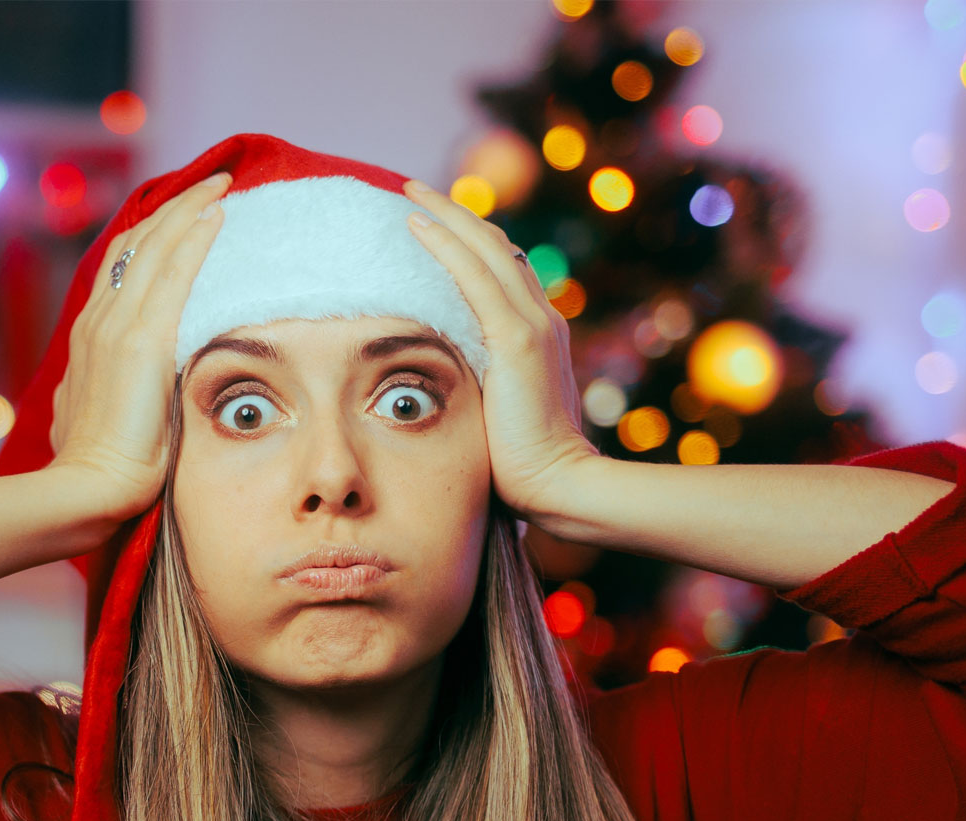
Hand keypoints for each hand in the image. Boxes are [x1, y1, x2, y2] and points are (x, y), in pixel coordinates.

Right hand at [46, 171, 231, 524]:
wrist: (88, 488)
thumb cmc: (100, 466)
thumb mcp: (94, 414)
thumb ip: (104, 389)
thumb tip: (112, 388)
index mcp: (89, 337)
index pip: (121, 267)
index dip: (152, 235)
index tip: (182, 216)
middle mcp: (98, 321)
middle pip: (137, 244)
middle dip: (175, 209)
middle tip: (212, 184)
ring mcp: (118, 327)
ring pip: (154, 247)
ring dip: (190, 209)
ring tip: (221, 185)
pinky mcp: (143, 341)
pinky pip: (173, 272)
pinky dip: (194, 237)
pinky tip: (218, 215)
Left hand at [401, 179, 599, 521]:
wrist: (557, 485)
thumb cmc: (519, 464)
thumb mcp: (495, 411)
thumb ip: (478, 384)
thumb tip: (439, 383)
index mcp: (537, 333)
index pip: (501, 271)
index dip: (468, 242)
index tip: (433, 224)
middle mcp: (541, 318)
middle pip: (495, 247)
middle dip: (455, 215)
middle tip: (414, 191)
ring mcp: (533, 324)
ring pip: (485, 250)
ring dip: (446, 217)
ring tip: (409, 194)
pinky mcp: (518, 339)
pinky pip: (475, 277)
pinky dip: (446, 246)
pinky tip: (417, 227)